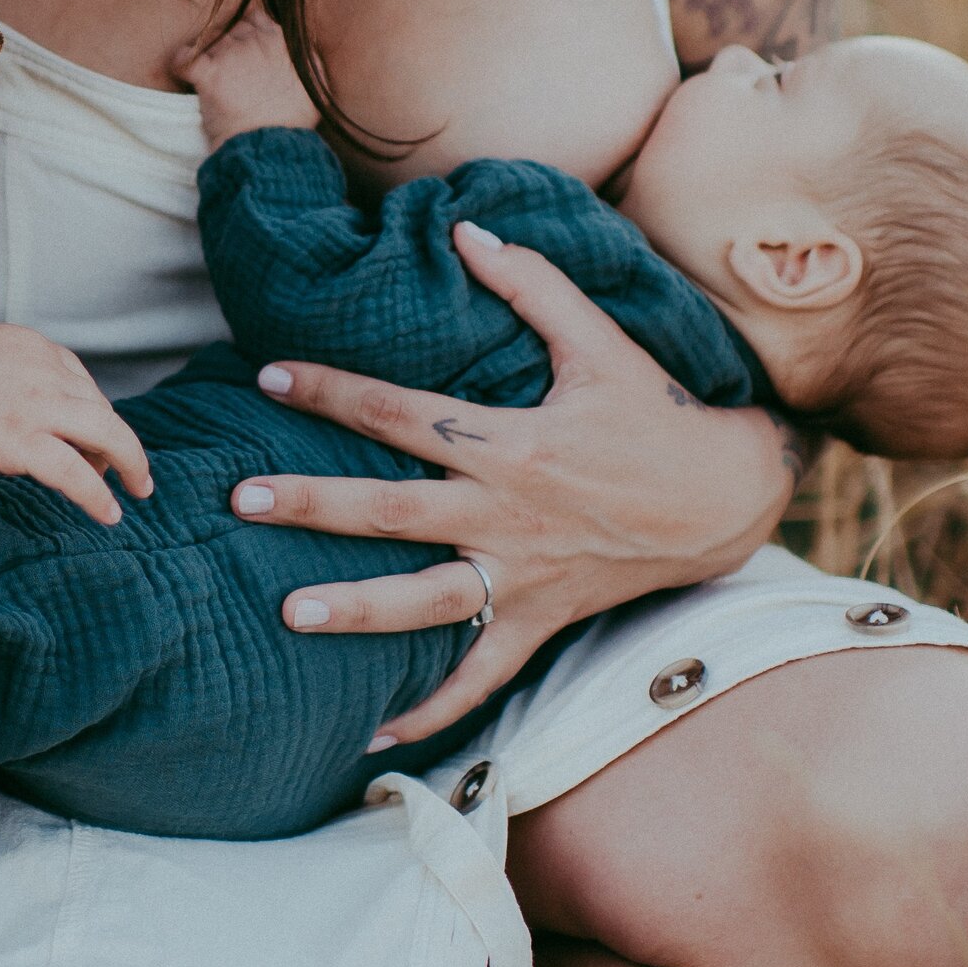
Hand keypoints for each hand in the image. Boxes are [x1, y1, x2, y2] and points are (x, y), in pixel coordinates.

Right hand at [0, 327, 152, 527]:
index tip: (95, 442)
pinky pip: (76, 472)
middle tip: (133, 471)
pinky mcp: (20, 439)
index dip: (94, 416)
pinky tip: (109, 513)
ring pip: (107, 434)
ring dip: (129, 464)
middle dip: (123, 442)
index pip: (82, 383)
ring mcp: (36, 404)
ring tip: (138, 491)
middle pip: (102, 408)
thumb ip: (12, 380)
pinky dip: (98, 495)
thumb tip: (27, 423)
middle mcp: (45, 370)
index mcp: (35, 347)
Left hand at [173, 7, 319, 147]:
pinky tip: (183, 69)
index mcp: (282, 40)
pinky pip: (184, 58)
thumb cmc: (294, 122)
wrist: (273, 148)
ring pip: (210, 42)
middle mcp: (257, 41)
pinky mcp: (209, 74)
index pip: (256, 19)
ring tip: (213, 81)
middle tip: (229, 71)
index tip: (246, 52)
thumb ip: (305, 60)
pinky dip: (181, 62)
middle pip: (232, 30)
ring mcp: (232, 54)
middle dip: (228, 46)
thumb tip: (299, 50)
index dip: (248, 34)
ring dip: (209, 57)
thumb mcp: (314, 85)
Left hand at [231, 219, 798, 738]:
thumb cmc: (656, 414)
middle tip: (241, 498)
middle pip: (394, 511)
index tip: (271, 376)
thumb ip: (531, 283)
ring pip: (427, 601)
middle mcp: (509, 513)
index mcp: (515, 443)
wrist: (726, 499)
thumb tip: (467, 227)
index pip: (404, 414)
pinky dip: (432, 710)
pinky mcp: (540, 620)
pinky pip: (482, 677)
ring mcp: (523, 574)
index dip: (334, 392)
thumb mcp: (601, 340)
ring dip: (358, 609)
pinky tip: (374, 739)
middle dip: (315, 504)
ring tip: (288, 613)